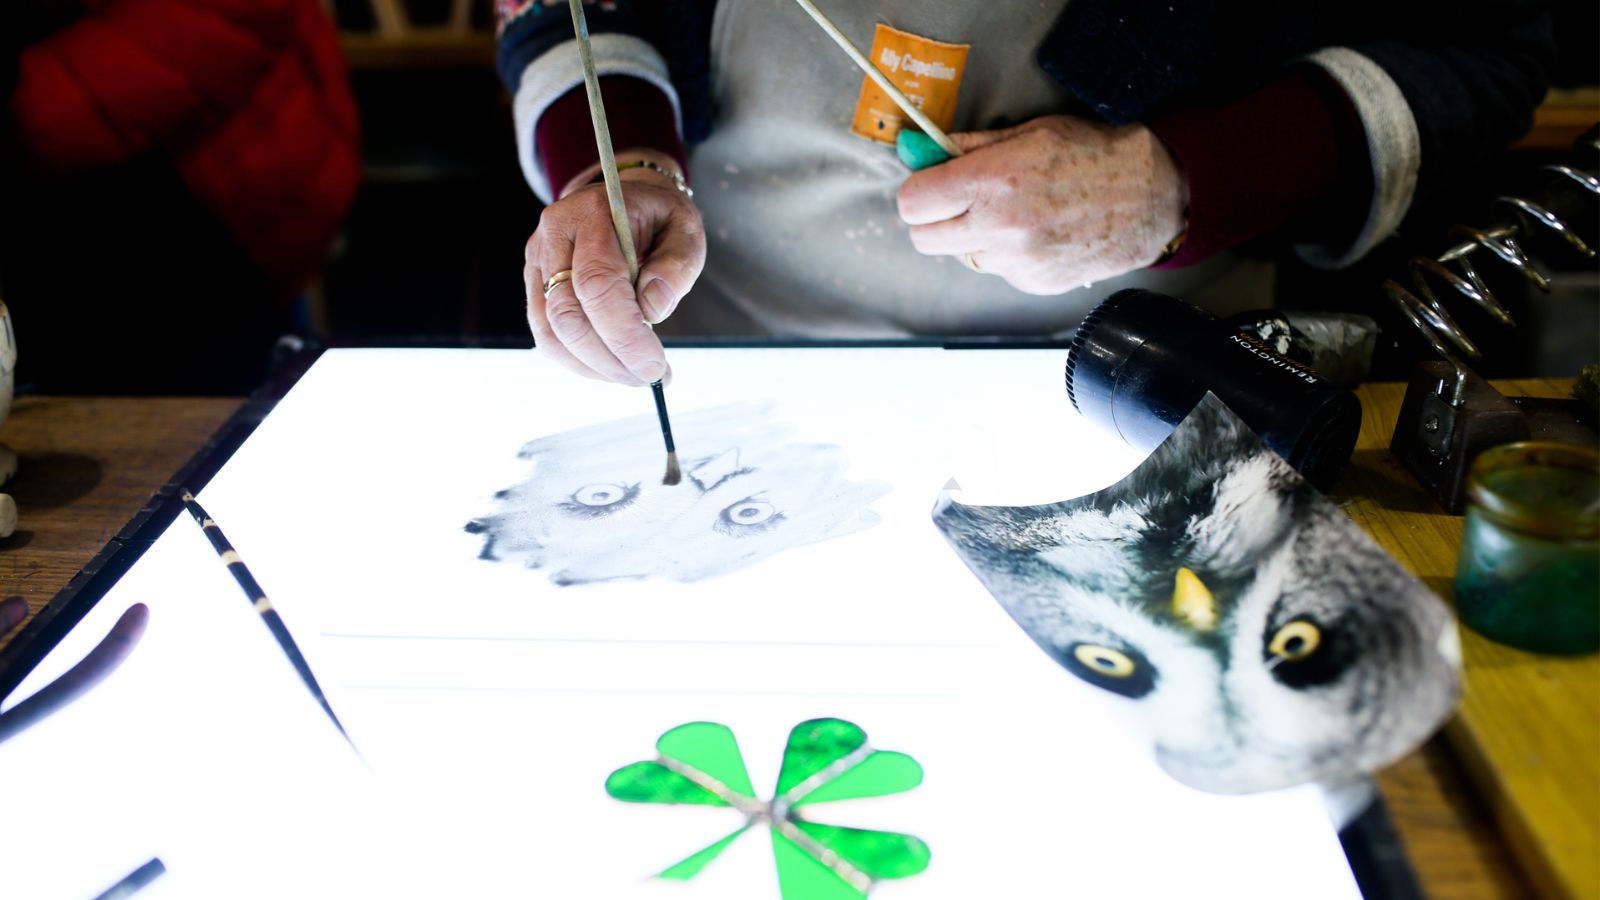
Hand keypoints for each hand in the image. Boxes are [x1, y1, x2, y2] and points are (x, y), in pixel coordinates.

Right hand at [524, 150, 705, 384]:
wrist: (623, 199)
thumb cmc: (659, 219)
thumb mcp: (685, 232)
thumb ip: (675, 267)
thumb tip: (653, 310)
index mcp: (593, 214)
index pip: (596, 283)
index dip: (624, 334)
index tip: (655, 366)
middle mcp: (555, 235)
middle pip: (567, 314)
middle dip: (610, 358)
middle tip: (649, 377)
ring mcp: (537, 260)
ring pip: (550, 331)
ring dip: (593, 366)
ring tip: (633, 374)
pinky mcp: (535, 283)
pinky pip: (546, 334)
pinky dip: (578, 360)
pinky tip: (610, 365)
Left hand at [897, 116, 1186, 294]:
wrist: (1150, 196)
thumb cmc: (1093, 155)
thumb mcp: (1029, 132)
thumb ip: (970, 146)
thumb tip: (926, 151)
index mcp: (992, 180)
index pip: (913, 203)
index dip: (917, 194)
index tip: (929, 187)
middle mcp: (999, 226)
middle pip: (924, 239)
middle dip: (932, 220)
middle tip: (956, 204)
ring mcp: (1016, 261)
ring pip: (963, 256)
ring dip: (974, 238)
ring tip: (1014, 214)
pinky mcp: (1033, 282)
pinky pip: (998, 271)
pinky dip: (1007, 255)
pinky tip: (1037, 233)